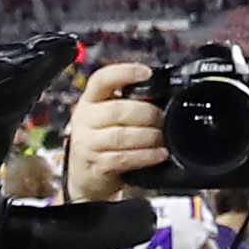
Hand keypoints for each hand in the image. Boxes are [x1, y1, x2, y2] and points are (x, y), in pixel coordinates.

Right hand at [53, 62, 163, 209]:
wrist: (86, 175)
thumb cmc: (103, 138)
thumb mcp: (107, 116)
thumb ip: (128, 103)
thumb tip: (163, 93)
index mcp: (90, 100)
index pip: (101, 80)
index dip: (124, 73)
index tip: (146, 73)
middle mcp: (85, 119)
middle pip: (117, 110)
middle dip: (147, 114)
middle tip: (162, 118)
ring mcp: (88, 143)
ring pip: (121, 136)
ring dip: (148, 137)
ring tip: (163, 138)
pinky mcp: (95, 165)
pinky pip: (123, 158)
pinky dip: (145, 156)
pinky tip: (159, 154)